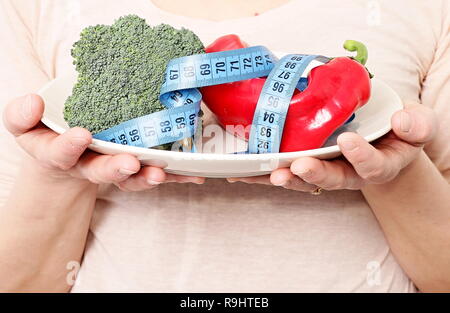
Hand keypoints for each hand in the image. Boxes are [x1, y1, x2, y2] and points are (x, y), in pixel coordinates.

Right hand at [3, 94, 204, 190]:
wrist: (68, 155)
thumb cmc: (49, 135)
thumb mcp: (26, 125)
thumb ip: (23, 116)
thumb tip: (33, 102)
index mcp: (60, 155)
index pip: (61, 154)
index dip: (69, 147)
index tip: (81, 134)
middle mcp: (88, 166)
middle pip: (100, 171)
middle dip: (115, 168)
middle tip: (129, 162)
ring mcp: (113, 169)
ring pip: (129, 178)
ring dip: (146, 176)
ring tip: (161, 173)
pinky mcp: (135, 169)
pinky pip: (152, 174)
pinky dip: (173, 177)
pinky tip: (193, 174)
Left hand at [228, 103, 437, 190]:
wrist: (381, 140)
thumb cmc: (397, 132)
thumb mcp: (416, 126)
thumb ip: (416, 125)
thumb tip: (402, 121)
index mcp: (377, 164)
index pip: (372, 167)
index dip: (361, 157)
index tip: (350, 141)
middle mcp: (349, 173)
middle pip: (332, 179)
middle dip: (314, 174)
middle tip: (299, 167)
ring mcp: (325, 169)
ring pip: (305, 179)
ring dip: (286, 176)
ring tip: (269, 173)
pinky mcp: (305, 164)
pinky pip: (284, 170)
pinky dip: (263, 174)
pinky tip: (241, 173)